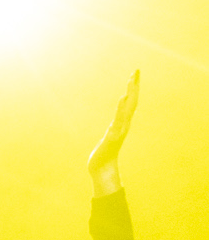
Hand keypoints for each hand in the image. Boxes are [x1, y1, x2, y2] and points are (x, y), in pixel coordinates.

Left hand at [88, 69, 138, 183]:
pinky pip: (118, 119)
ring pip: (128, 108)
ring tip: (132, 80)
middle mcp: (124, 124)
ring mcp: (120, 129)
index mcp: (122, 122)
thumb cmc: (104, 154)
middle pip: (132, 101)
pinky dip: (121, 108)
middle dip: (134, 85)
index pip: (130, 102)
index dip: (132, 89)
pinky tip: (122, 98)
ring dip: (130, 93)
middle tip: (136, 70)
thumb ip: (113, 128)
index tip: (134, 75)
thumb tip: (114, 123)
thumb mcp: (109, 136)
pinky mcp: (113, 135)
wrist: (102, 169)